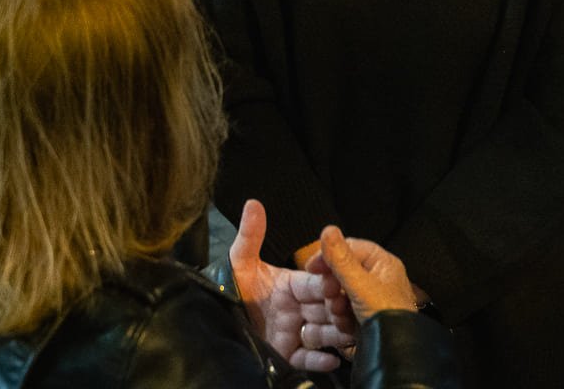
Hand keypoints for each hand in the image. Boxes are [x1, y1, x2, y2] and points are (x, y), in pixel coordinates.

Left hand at [229, 200, 351, 371]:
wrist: (217, 322)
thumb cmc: (233, 289)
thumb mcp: (240, 263)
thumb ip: (250, 236)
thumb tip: (253, 202)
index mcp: (293, 286)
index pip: (314, 282)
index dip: (326, 283)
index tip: (336, 283)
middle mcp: (299, 308)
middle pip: (326, 308)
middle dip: (338, 309)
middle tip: (346, 311)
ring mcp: (296, 332)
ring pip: (324, 333)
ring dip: (336, 333)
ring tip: (345, 334)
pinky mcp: (289, 355)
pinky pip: (309, 358)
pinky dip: (320, 359)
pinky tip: (331, 359)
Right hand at [317, 225, 420, 322]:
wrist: (395, 354)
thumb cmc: (388, 319)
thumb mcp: (360, 286)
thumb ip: (341, 259)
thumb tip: (328, 230)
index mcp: (383, 263)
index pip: (350, 247)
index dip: (329, 255)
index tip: (313, 265)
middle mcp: (379, 278)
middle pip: (344, 271)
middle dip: (332, 284)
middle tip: (327, 293)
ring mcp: (372, 298)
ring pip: (342, 291)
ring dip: (335, 302)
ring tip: (338, 311)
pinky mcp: (366, 315)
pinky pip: (346, 309)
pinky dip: (341, 316)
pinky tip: (343, 324)